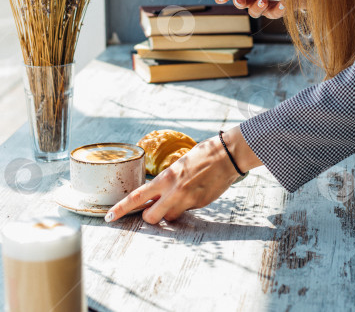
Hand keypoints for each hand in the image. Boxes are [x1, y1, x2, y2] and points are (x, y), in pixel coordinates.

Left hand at [105, 134, 240, 224]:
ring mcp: (188, 200)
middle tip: (155, 208)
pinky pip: (187, 211)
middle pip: (151, 217)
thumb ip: (167, 181)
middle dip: (150, 216)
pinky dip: (187, 206)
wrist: (227, 155)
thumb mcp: (179, 165)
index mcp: (166, 178)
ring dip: (171, 212)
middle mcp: (174, 192)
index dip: (121, 209)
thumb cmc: (202, 155)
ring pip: (170, 218)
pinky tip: (196, 191)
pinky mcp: (200, 205)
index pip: (137, 197)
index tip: (109, 216)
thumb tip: (158, 195)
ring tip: (181, 195)